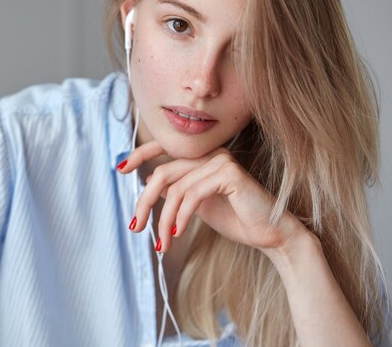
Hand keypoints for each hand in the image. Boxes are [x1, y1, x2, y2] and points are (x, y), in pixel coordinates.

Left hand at [117, 140, 305, 253]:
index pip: (165, 148)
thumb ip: (177, 191)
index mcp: (202, 157)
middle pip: (163, 173)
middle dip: (145, 201)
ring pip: (175, 188)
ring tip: (162, 243)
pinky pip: (192, 194)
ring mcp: (221, 160)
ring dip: (163, 220)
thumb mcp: (197, 204)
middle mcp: (210, 153)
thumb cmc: (235, 219)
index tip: (121, 168)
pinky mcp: (229, 173)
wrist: (270, 234)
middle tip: (136, 226)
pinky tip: (177, 233)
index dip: (141, 155)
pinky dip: (180, 216)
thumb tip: (148, 185)